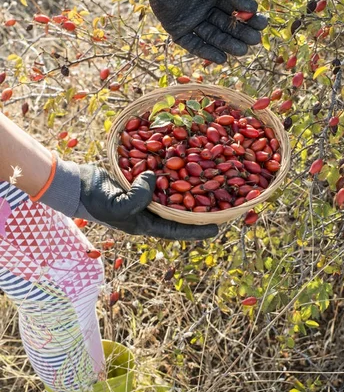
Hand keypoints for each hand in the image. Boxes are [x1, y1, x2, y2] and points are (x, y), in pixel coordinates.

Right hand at [76, 166, 217, 239]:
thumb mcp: (117, 206)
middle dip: (198, 208)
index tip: (218, 228)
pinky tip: (185, 160)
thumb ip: (139, 198)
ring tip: (209, 180)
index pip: (176, 231)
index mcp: (144, 224)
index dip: (197, 230)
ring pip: (171, 193)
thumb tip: (156, 178)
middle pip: (178, 212)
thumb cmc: (94, 200)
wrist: (74, 183)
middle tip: (221, 202)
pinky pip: (159, 177)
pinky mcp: (138, 179)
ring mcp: (143, 195)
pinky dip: (171, 170)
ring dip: (188, 187)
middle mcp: (147, 211)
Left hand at [101, 0, 266, 63]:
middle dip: (241, 34)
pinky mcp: (179, 32)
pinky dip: (208, 52)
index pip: (236, 11)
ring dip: (228, 45)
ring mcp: (194, 23)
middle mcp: (207, 12)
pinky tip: (222, 58)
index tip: (262, 25)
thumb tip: (252, 9)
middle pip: (227, 27)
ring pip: (214, 37)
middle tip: (254, 41)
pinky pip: (195, 45)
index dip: (249, 19)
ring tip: (242, 51)